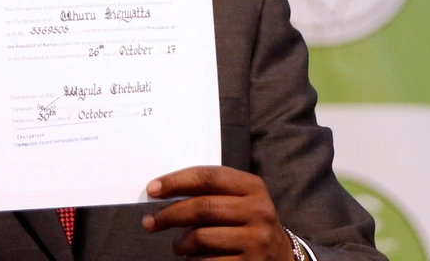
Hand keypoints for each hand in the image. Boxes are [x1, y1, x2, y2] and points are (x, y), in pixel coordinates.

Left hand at [142, 166, 294, 260]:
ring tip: (176, 245)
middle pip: (202, 207)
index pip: (207, 177)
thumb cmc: (246, 222)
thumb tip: (160, 192)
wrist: (281, 257)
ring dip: (180, 242)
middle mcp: (258, 211)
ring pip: (202, 237)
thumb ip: (208, 191)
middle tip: (149, 222)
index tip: (151, 189)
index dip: (175, 181)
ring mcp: (257, 240)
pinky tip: (191, 259)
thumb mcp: (237, 199)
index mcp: (252, 186)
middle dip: (169, 214)